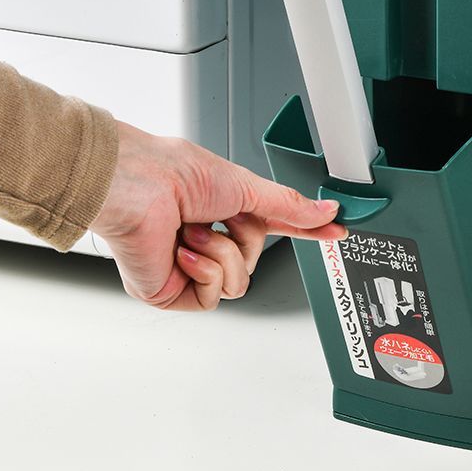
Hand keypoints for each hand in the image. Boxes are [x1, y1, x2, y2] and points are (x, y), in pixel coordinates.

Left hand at [89, 120, 345, 310]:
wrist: (136, 189)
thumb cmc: (174, 172)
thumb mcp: (246, 186)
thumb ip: (289, 207)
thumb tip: (326, 212)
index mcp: (223, 207)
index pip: (273, 225)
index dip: (304, 230)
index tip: (335, 232)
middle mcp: (206, 237)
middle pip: (256, 258)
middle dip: (246, 238)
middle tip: (223, 216)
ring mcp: (190, 266)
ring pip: (238, 283)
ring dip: (224, 254)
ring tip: (194, 231)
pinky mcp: (172, 291)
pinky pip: (214, 298)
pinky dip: (205, 272)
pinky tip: (184, 253)